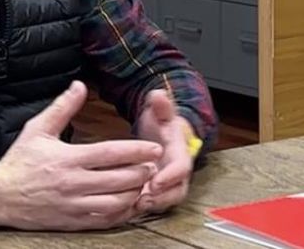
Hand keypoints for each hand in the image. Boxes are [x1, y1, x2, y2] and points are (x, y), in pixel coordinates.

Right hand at [0, 80, 163, 230]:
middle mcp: (73, 184)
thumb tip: (80, 84)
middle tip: (155, 165)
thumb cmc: (20, 160)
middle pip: (119, 180)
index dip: (137, 151)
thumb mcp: (37, 129)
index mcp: (68, 159)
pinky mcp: (71, 222)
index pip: (110, 154)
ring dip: (135, 193)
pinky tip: (130, 203)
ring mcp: (73, 206)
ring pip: (115, 203)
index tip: (156, 148)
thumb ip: (62, 107)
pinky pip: (104, 221)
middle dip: (142, 172)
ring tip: (145, 183)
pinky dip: (122, 213)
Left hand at [133, 89, 195, 214]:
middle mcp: (177, 172)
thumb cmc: (162, 124)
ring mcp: (168, 184)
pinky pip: (152, 204)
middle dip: (160, 199)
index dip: (170, 177)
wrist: (166, 135)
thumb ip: (161, 105)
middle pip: (176, 192)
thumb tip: (158, 94)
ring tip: (131, 207)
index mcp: (180, 152)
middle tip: (141, 201)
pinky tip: (122, 210)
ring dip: (150, 206)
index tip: (155, 182)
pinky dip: (139, 209)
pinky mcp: (157, 192)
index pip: (181, 168)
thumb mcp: (161, 112)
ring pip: (165, 202)